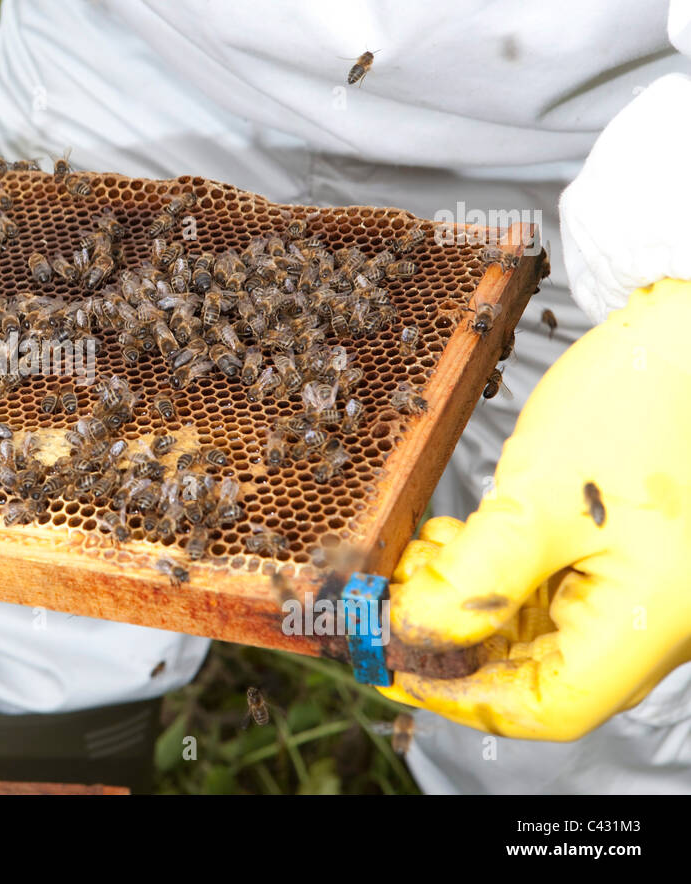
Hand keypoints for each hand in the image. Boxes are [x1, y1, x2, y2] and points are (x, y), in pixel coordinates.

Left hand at [379, 278, 690, 740]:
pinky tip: (452, 546)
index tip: (389, 662)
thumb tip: (413, 637)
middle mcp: (658, 622)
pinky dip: (493, 581)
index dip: (457, 693)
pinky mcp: (626, 562)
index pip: (550, 706)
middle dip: (452, 643)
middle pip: (541, 674)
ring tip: (415, 561)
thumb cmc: (629, 406)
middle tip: (385, 608)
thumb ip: (474, 584)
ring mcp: (644, 593)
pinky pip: (551, 594)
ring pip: (538, 635)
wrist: (683, 340)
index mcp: (653, 620)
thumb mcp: (535, 499)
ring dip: (466, 608)